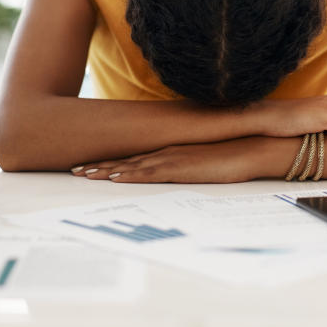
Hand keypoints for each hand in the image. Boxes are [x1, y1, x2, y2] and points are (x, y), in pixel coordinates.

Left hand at [70, 138, 269, 182]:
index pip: (134, 157)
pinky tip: (113, 177)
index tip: (90, 165)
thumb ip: (187, 164)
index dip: (110, 162)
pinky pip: (148, 173)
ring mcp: (170, 159)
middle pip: (125, 161)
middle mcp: (165, 153)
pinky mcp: (179, 168)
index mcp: (170, 151)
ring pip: (130, 166)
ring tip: (82, 174)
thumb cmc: (230, 155)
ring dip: (105, 171)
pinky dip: (128, 175)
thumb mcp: (202, 161)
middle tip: (75, 170)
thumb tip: (178, 173)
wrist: (250, 148)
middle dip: (99, 166)